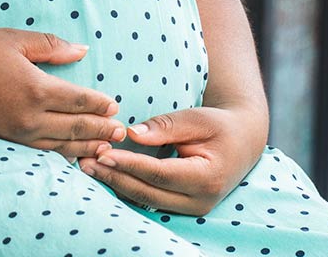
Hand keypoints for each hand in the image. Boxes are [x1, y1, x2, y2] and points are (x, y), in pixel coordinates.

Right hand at [0, 30, 126, 159]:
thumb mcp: (12, 40)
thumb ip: (50, 46)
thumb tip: (81, 51)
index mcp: (36, 90)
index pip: (79, 101)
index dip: (99, 104)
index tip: (115, 106)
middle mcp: (29, 118)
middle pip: (75, 128)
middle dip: (101, 130)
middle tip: (121, 134)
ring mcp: (15, 135)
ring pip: (59, 146)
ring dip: (85, 147)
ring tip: (104, 149)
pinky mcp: (1, 142)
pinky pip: (39, 153)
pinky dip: (60, 155)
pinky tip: (68, 155)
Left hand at [79, 103, 268, 214]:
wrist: (242, 142)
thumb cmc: (220, 126)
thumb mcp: (197, 119)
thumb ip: (165, 127)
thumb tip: (131, 134)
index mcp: (207, 177)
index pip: (160, 174)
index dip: (130, 164)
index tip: (103, 153)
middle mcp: (200, 200)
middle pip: (148, 193)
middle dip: (115, 177)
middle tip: (85, 161)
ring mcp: (191, 209)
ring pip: (146, 201)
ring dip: (116, 184)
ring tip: (88, 167)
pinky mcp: (182, 208)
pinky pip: (149, 200)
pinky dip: (126, 187)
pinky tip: (106, 173)